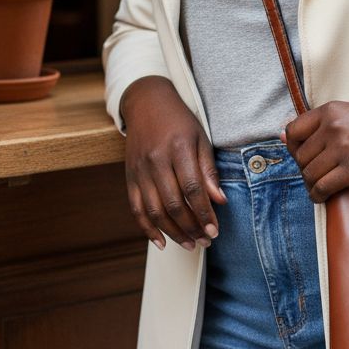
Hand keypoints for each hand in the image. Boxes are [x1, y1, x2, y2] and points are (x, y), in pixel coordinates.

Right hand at [120, 76, 225, 250]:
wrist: (146, 103)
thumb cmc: (180, 121)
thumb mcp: (201, 138)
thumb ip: (209, 170)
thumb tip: (220, 201)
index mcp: (178, 148)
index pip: (193, 189)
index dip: (204, 213)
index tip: (215, 230)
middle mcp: (156, 161)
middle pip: (173, 204)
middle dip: (191, 228)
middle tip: (205, 241)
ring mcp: (139, 170)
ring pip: (154, 211)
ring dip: (172, 233)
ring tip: (189, 244)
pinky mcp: (129, 177)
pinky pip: (136, 208)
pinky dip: (147, 229)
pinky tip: (161, 242)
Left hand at [280, 100, 348, 202]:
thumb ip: (319, 125)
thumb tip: (281, 137)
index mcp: (330, 110)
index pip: (292, 131)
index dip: (295, 148)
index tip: (306, 156)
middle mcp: (333, 126)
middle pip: (300, 156)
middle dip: (306, 169)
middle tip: (319, 174)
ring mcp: (343, 147)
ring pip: (309, 174)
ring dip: (312, 184)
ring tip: (322, 185)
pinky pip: (322, 187)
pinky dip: (318, 195)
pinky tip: (324, 195)